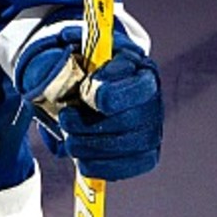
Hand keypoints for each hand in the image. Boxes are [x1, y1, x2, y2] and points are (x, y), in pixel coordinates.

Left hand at [16, 32, 162, 180]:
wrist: (91, 85)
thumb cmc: (82, 64)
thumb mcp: (76, 48)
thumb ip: (70, 49)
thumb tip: (62, 49)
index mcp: (140, 68)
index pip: (135, 87)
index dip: (107, 94)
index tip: (84, 94)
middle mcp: (153, 100)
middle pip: (130, 122)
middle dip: (91, 124)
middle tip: (66, 119)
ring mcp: (152, 128)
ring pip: (127, 147)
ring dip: (90, 146)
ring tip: (69, 137)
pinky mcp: (146, 154)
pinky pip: (129, 167)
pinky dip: (101, 166)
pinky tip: (82, 158)